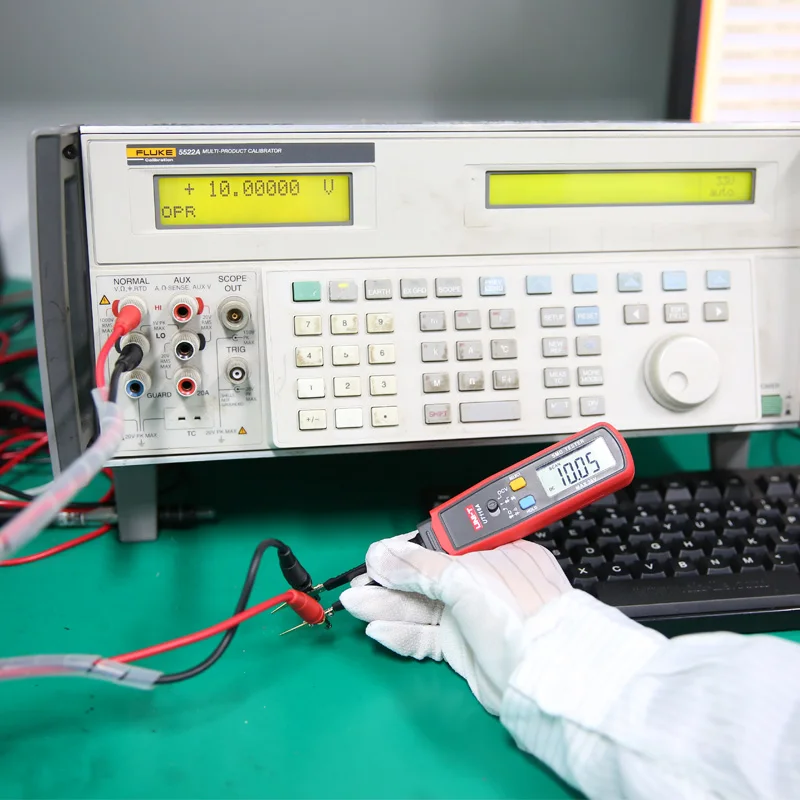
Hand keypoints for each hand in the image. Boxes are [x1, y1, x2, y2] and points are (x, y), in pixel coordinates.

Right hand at [339, 532, 573, 714]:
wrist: (543, 678)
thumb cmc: (516, 618)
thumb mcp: (464, 580)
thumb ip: (418, 567)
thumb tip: (381, 553)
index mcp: (489, 556)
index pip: (436, 549)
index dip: (403, 553)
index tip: (373, 557)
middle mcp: (479, 584)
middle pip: (423, 581)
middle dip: (387, 583)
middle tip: (355, 586)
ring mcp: (469, 617)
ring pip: (419, 610)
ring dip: (386, 608)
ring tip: (355, 606)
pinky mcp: (461, 649)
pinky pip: (425, 637)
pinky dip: (402, 634)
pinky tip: (379, 631)